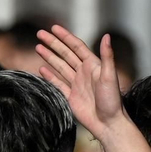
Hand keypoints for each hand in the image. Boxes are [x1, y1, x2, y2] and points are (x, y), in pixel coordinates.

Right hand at [36, 26, 125, 142]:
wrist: (108, 123)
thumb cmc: (112, 101)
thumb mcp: (110, 76)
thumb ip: (107, 56)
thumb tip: (107, 36)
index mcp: (93, 65)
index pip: (77, 47)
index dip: (65, 37)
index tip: (53, 28)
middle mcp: (84, 73)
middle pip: (65, 54)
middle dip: (53, 44)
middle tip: (39, 34)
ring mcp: (77, 84)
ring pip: (60, 66)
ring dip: (49, 57)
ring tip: (38, 47)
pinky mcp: (71, 96)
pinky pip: (58, 83)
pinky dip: (50, 76)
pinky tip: (41, 68)